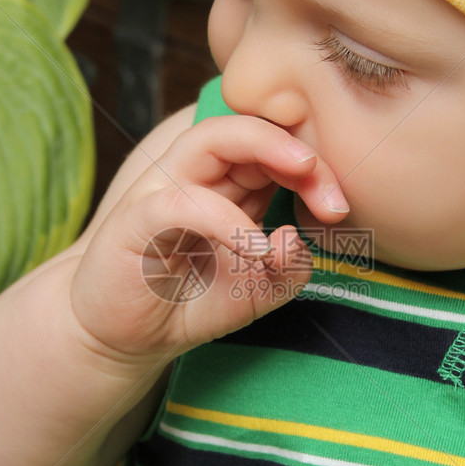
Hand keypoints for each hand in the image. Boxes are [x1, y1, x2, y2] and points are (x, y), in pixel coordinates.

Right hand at [68, 114, 347, 362]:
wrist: (123, 337)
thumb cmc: (188, 302)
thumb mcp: (258, 292)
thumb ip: (289, 268)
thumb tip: (293, 239)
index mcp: (230, 183)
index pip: (274, 147)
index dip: (313, 166)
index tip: (341, 207)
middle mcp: (197, 174)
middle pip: (249, 128)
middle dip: (299, 152)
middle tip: (334, 197)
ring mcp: (164, 189)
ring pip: (210, 138)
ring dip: (266, 150)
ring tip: (305, 175)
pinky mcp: (136, 218)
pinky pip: (182, 201)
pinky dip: (224, 219)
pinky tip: (253, 248)